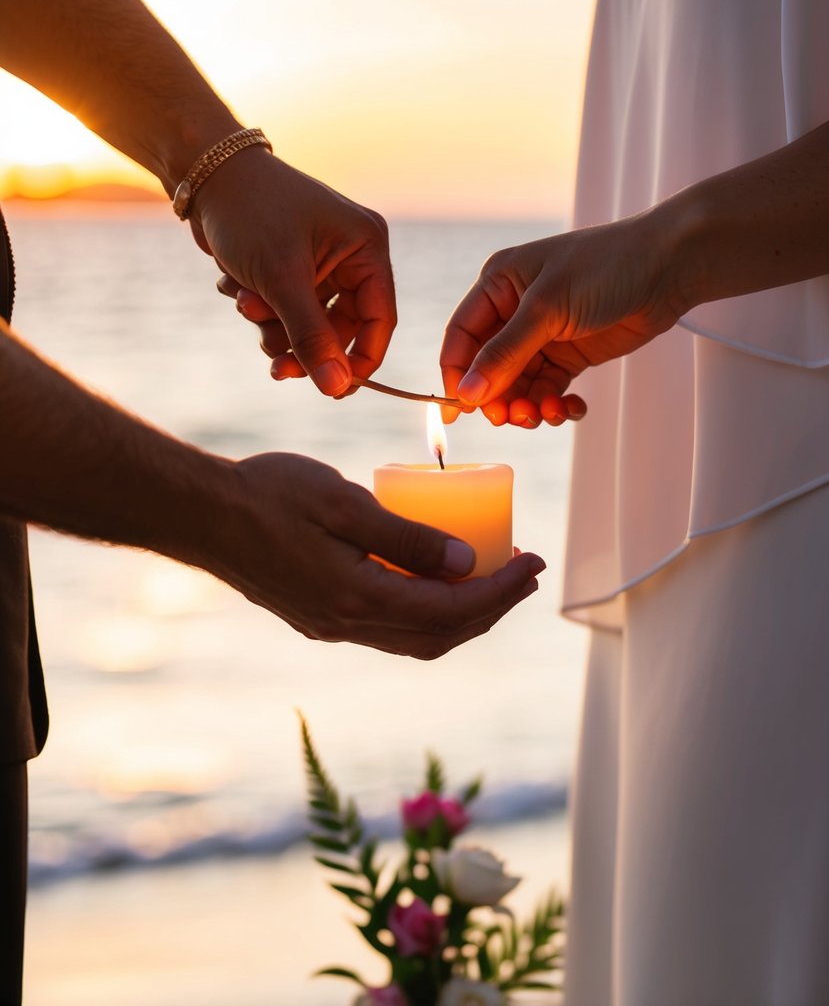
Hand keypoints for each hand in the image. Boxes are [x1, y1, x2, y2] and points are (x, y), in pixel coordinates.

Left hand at [189, 147, 395, 396]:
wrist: (204, 174)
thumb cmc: (250, 212)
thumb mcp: (281, 279)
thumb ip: (311, 337)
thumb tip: (336, 389)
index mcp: (366, 246)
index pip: (379, 319)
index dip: (359, 360)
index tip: (334, 390)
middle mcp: (350, 254)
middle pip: (341, 329)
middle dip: (302, 344)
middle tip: (276, 367)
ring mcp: (320, 262)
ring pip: (309, 325)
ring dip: (274, 327)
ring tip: (244, 304)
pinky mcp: (291, 267)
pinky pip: (286, 311)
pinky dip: (261, 310)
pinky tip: (236, 286)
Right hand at [211, 453, 544, 658]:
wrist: (199, 514)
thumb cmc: (266, 494)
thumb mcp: (342, 502)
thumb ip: (405, 536)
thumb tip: (465, 561)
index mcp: (357, 598)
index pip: (450, 609)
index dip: (499, 590)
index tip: (533, 562)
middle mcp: (346, 624)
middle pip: (440, 634)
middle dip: (491, 607)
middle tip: (526, 572)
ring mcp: (329, 625)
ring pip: (414, 637)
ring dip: (460, 614)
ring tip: (492, 577)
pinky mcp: (317, 615)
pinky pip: (387, 627)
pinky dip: (425, 611)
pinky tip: (433, 578)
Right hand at [440, 213, 686, 427]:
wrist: (670, 266)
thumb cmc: (608, 267)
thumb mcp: (548, 309)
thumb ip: (505, 354)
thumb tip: (468, 393)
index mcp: (499, 284)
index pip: (462, 337)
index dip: (457, 375)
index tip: (461, 412)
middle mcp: (515, 310)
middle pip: (488, 368)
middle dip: (499, 396)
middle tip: (515, 417)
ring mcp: (543, 333)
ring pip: (518, 384)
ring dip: (528, 405)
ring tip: (549, 413)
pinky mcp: (570, 353)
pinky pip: (548, 389)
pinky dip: (554, 404)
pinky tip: (570, 408)